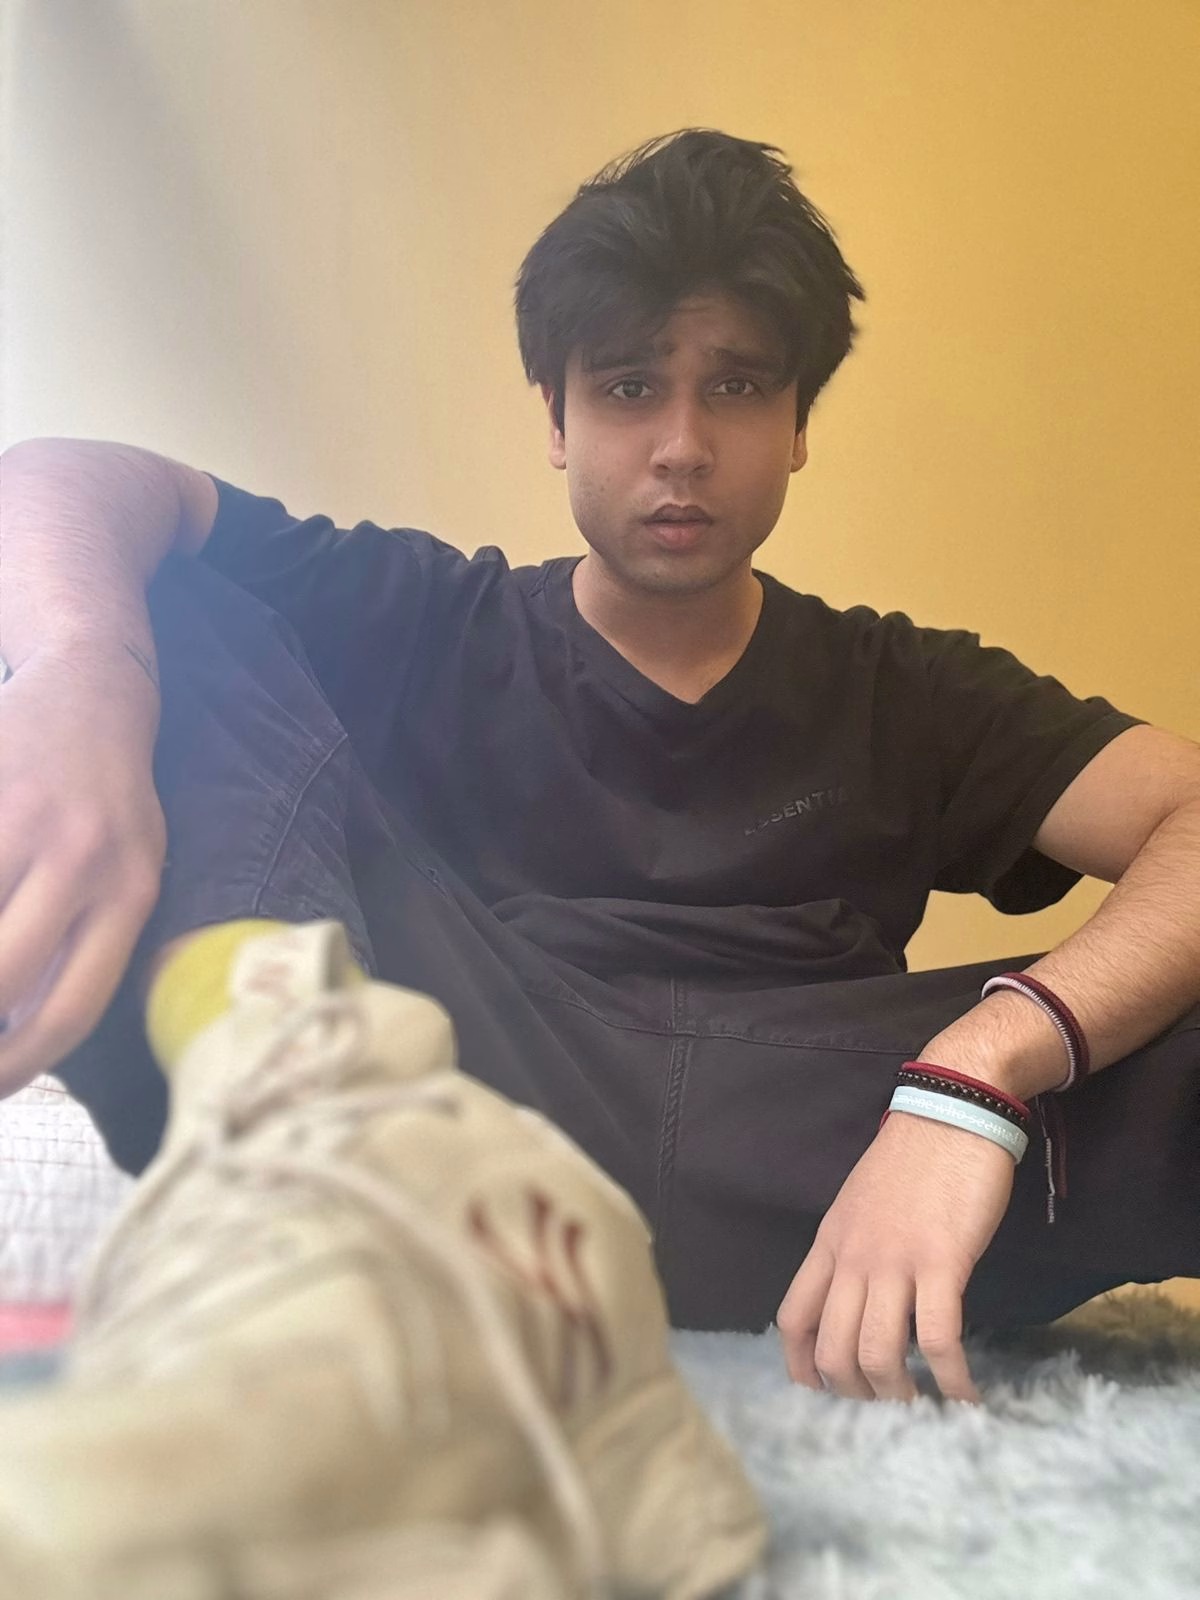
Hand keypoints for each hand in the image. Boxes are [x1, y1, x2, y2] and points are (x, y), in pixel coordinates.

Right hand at [0, 645, 165, 1093]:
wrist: (90, 688)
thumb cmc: (109, 801)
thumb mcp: (134, 869)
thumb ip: (91, 942)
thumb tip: (25, 1032)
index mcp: (131, 894)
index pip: (73, 1009)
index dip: (19, 1066)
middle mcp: (85, 861)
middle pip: (5, 976)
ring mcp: (26, 821)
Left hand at [775, 1112, 1014, 1402]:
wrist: (951, 1112)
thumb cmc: (912, 1158)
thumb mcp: (858, 1202)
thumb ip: (851, 1247)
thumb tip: (853, 1294)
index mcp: (830, 1243)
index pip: (793, 1318)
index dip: (801, 1365)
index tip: (820, 1391)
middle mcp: (853, 1258)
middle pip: (833, 1348)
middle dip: (855, 1391)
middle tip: (884, 1403)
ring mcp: (895, 1261)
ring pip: (878, 1352)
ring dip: (899, 1393)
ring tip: (921, 1404)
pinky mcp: (943, 1262)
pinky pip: (939, 1338)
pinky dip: (952, 1378)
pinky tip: (966, 1395)